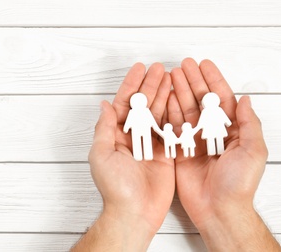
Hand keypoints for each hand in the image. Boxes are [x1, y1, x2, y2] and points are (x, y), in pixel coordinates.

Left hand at [72, 63, 174, 250]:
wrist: (134, 212)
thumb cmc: (114, 187)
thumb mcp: (101, 154)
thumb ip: (104, 128)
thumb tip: (104, 104)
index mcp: (115, 135)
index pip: (123, 104)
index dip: (131, 85)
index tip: (139, 68)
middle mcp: (133, 137)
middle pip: (142, 105)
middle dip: (150, 85)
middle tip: (160, 68)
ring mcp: (150, 144)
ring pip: (157, 113)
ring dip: (163, 94)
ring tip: (170, 76)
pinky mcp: (165, 153)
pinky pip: (171, 129)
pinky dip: (174, 113)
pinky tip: (178, 98)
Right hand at [169, 58, 280, 250]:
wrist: (218, 208)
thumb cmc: (239, 183)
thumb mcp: (253, 150)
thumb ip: (249, 124)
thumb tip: (245, 99)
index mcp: (231, 130)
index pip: (221, 99)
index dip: (213, 80)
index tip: (204, 64)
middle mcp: (211, 132)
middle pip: (200, 101)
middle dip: (192, 81)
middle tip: (183, 65)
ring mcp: (194, 140)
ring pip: (185, 110)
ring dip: (179, 91)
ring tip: (171, 75)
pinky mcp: (179, 150)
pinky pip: (172, 127)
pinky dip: (169, 111)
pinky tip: (166, 97)